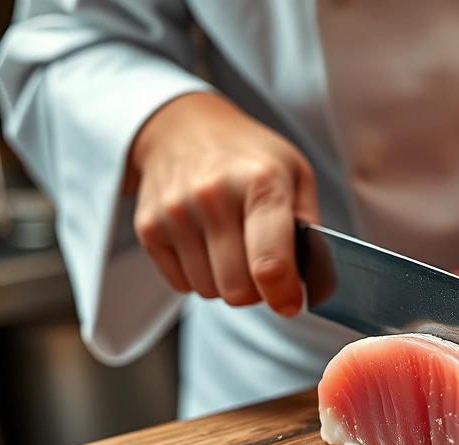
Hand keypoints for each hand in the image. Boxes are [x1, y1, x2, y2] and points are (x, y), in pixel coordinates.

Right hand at [127, 92, 317, 314]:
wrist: (182, 128)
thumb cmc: (249, 156)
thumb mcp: (295, 172)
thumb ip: (308, 225)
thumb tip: (310, 276)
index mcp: (260, 182)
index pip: (270, 264)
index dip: (283, 296)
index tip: (290, 303)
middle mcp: (213, 197)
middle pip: (238, 289)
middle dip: (256, 291)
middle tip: (262, 270)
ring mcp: (175, 212)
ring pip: (209, 291)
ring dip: (226, 283)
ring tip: (233, 249)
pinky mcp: (149, 228)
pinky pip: (181, 285)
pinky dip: (198, 276)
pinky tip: (205, 245)